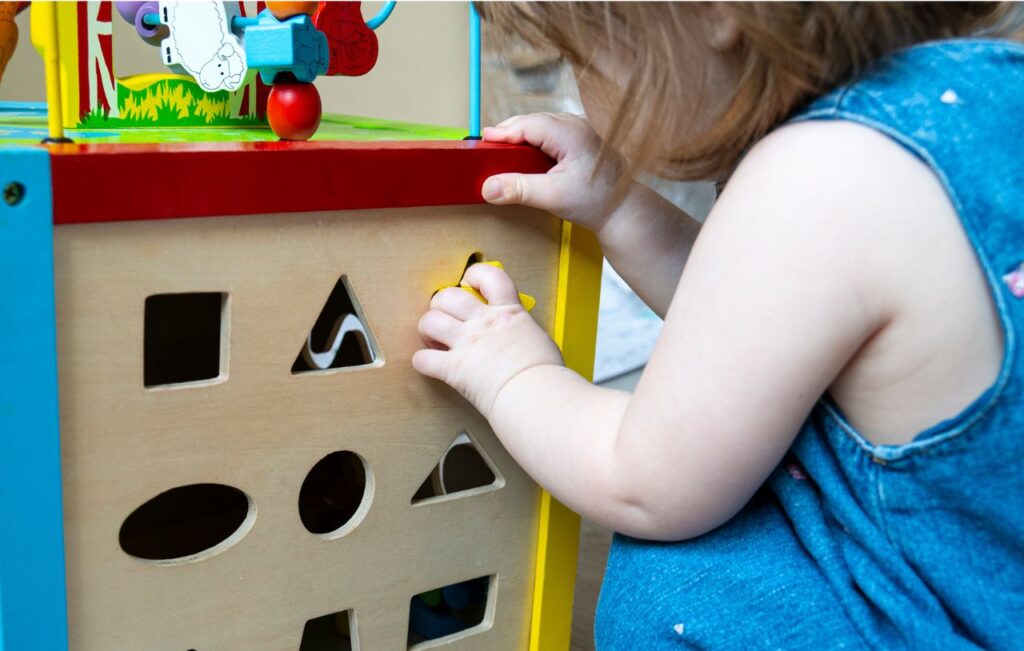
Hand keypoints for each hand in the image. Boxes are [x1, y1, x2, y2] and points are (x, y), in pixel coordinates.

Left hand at [412, 263, 563, 417]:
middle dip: (441, 304)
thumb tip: (518, 338)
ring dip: (427, 329)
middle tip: (447, 317)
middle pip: (448, 296)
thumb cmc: (545, 374)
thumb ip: (520, 331)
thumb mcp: (537, 338)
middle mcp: (484, 323)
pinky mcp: (454, 369)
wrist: (536, 393)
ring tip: (435, 339)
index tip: (469, 282)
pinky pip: (423, 359)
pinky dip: (423, 362)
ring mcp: (467, 344)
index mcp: (508, 312)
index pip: (488, 275)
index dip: (474, 274)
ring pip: (429, 321)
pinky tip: (431, 365)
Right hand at [481, 113, 629, 232]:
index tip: (483, 142)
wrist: (623, 209)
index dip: (503, 132)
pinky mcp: (578, 139)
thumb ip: (519, 189)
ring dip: (520, 138)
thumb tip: (488, 187)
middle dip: (509, 134)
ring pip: (540, 127)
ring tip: (502, 152)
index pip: (528, 124)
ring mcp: (579, 129)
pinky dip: (533, 143)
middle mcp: (576, 124)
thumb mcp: (553, 197)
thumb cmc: (597, 200)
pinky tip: (524, 157)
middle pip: (532, 121)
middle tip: (487, 149)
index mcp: (571, 132)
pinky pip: (549, 134)